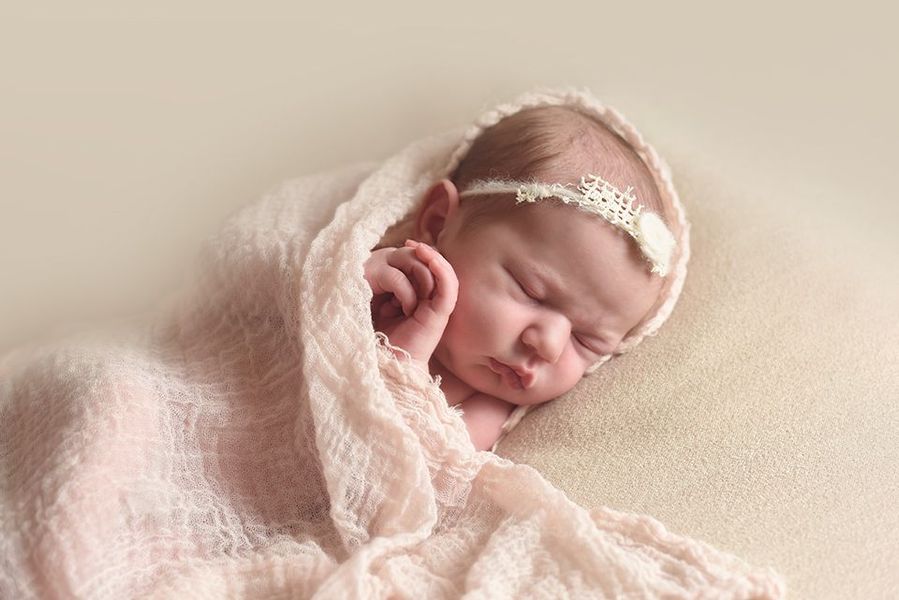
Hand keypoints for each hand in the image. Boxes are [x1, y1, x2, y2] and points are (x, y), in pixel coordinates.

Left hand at [364, 240, 458, 364]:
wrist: (387, 362)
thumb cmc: (382, 337)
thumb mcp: (380, 305)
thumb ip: (385, 289)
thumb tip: (378, 268)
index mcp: (421, 302)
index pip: (428, 273)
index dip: (420, 257)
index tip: (402, 245)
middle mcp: (432, 304)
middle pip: (437, 271)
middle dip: (425, 254)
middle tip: (409, 242)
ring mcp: (438, 309)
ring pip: (445, 276)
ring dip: (434, 258)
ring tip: (418, 247)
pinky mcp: (440, 314)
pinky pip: (448, 287)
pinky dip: (441, 270)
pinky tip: (429, 258)